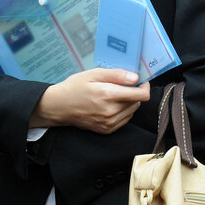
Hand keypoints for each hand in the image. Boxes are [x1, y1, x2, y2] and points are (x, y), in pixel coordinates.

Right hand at [31, 68, 149, 134]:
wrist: (59, 107)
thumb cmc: (75, 87)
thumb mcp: (93, 74)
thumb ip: (116, 75)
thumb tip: (135, 77)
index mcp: (108, 95)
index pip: (141, 95)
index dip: (145, 87)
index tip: (141, 81)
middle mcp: (111, 111)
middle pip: (138, 103)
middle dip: (134, 93)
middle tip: (122, 86)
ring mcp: (109, 123)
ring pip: (132, 111)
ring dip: (129, 103)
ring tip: (115, 95)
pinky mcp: (106, 130)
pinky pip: (124, 120)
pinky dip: (123, 112)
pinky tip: (111, 105)